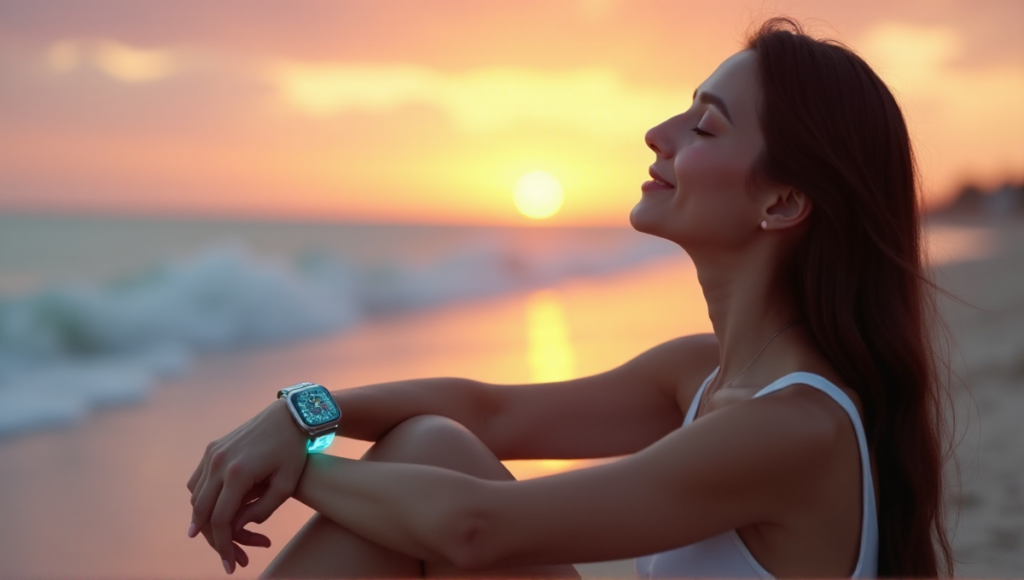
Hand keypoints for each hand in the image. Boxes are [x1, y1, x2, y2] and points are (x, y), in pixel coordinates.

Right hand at [187, 399, 307, 572]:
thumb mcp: (285, 485)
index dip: (223, 546)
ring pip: (196, 497)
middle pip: (202, 512)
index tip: (231, 564)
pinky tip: (217, 512)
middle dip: (213, 540)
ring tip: (226, 537)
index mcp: (238, 472)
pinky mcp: (212, 448)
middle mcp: (218, 462)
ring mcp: (212, 453)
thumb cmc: (294, 451)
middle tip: (231, 558)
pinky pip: (197, 480)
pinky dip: (202, 499)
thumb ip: (261, 510)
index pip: (220, 520)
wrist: (290, 415)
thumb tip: (237, 527)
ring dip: (205, 520)